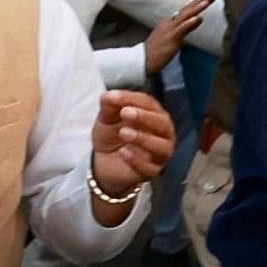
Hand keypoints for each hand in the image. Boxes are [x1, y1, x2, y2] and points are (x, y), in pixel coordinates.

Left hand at [89, 90, 176, 214]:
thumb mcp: (107, 118)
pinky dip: (137, 160)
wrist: (103, 162)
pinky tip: (123, 152)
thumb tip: (109, 95)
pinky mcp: (152, 171)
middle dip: (145, 117)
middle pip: (162, 123)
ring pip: (162, 146)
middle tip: (126, 113)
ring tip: (124, 133)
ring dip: (143, 138)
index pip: (149, 103)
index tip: (114, 97)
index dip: (132, 99)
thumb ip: (109, 106)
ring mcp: (159, 153)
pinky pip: (151, 167)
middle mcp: (162, 133)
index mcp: (153, 115)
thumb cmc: (112, 135)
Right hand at [141, 0, 214, 75]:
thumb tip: (199, 18)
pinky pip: (181, 29)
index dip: (198, 2)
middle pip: (187, 9)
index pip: (187, 9)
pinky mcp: (171, 39)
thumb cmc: (157, 50)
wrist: (142, 60)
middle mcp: (169, 23)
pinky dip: (189, 23)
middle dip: (200, 1)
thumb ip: (187, 27)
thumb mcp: (174, 36)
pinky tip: (198, 18)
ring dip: (197, 8)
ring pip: (185, 16)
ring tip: (207, 1)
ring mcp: (169, 30)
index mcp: (170, 22)